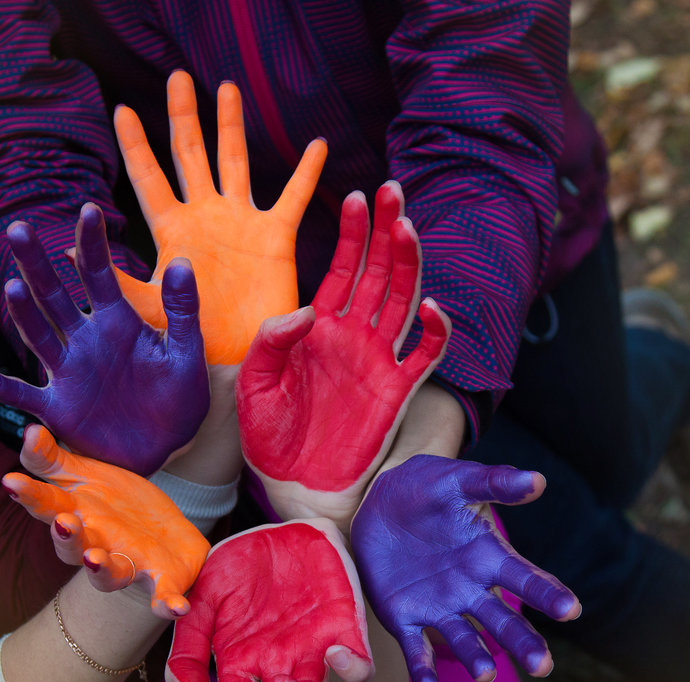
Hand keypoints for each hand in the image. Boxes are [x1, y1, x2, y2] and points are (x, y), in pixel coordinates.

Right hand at [0, 204, 208, 475]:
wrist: (170, 444)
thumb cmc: (179, 395)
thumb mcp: (186, 351)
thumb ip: (182, 309)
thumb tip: (180, 261)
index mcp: (118, 322)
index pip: (99, 274)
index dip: (92, 243)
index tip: (88, 208)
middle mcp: (85, 339)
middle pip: (55, 296)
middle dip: (38, 264)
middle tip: (19, 229)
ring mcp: (68, 371)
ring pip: (38, 335)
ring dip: (24, 313)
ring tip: (14, 287)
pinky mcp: (58, 408)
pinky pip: (21, 394)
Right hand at [3, 425, 209, 617]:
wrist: (165, 538)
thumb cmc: (116, 507)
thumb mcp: (85, 476)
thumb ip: (53, 459)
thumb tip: (30, 430)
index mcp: (78, 516)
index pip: (48, 505)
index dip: (30, 495)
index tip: (11, 480)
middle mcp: (97, 546)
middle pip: (73, 547)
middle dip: (66, 537)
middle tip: (63, 521)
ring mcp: (128, 565)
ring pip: (109, 575)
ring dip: (101, 569)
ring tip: (94, 558)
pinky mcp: (160, 581)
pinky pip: (162, 596)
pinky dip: (167, 602)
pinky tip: (176, 608)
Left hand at [114, 71, 325, 364]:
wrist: (241, 361)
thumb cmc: (192, 339)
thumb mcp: (149, 308)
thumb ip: (116, 280)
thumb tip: (70, 251)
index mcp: (173, 231)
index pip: (149, 178)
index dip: (136, 145)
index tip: (121, 109)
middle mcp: (206, 218)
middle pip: (191, 155)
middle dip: (183, 117)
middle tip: (177, 78)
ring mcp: (241, 223)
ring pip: (236, 162)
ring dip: (231, 125)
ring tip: (227, 86)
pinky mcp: (277, 238)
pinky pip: (293, 197)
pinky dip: (307, 172)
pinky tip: (317, 144)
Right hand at [165, 519, 372, 681]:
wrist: (281, 525)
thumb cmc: (239, 565)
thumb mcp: (202, 597)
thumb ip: (187, 644)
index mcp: (243, 663)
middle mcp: (279, 664)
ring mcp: (313, 649)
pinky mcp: (345, 628)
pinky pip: (359, 665)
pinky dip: (352, 668)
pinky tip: (333, 654)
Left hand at [236, 184, 450, 529]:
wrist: (291, 483)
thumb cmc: (268, 434)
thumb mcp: (254, 383)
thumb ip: (271, 342)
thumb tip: (307, 311)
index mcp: (318, 327)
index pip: (341, 268)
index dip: (352, 233)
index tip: (356, 196)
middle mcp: (353, 335)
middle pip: (378, 272)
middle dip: (385, 230)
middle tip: (393, 191)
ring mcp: (378, 360)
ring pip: (403, 300)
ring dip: (408, 264)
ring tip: (406, 226)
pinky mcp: (396, 390)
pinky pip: (424, 354)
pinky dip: (436, 331)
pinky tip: (434, 306)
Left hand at [350, 455, 579, 681]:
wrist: (378, 500)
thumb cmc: (426, 487)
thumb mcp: (456, 480)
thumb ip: (493, 482)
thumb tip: (539, 480)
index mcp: (487, 556)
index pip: (525, 578)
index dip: (547, 593)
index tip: (571, 608)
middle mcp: (469, 588)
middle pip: (502, 619)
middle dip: (522, 641)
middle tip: (543, 666)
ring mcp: (438, 605)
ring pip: (464, 637)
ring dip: (476, 657)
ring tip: (486, 673)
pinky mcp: (404, 617)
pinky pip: (415, 647)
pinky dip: (423, 669)